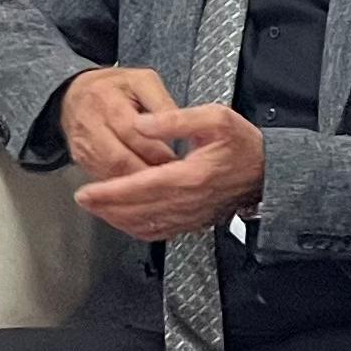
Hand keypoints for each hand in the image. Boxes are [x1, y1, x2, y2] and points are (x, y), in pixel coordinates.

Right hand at [56, 66, 182, 179]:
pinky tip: (142, 188)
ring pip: (111, 173)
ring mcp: (83, 146)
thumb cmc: (115, 87)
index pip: (133, 133)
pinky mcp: (80, 160)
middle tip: (172, 179)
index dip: (157, 150)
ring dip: (136, 184)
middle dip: (148, 172)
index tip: (178, 160)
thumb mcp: (143, 80)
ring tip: (160, 186)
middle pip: (120, 159)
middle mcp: (90, 126)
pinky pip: (103, 178)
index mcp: (108, 101)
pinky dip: (124, 186)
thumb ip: (162, 103)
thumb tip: (180, 129)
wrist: (75, 95)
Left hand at [73, 104, 266, 242]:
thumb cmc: (243, 143)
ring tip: (97, 208)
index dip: (110, 191)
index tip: (85, 191)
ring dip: (117, 219)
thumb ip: (174, 120)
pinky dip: (137, 229)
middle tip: (82, 199)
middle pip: (137, 211)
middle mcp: (189, 202)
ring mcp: (192, 216)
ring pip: (146, 226)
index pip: (141, 187)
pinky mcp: (194, 223)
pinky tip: (123, 220)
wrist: (269, 172)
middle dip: (105, 207)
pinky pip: (160, 233)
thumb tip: (140, 124)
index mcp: (190, 176)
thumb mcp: (214, 118)